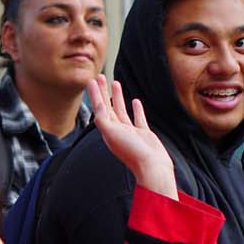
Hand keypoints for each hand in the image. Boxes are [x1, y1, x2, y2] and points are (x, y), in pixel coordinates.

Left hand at [89, 75, 177, 200]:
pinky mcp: (143, 134)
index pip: (99, 108)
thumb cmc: (132, 152)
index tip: (91, 80)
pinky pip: (138, 118)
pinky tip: (136, 101)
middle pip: (107, 107)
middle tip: (100, 76)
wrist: (152, 167)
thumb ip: (103, 120)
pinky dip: (136, 109)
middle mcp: (117, 131)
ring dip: (117, 97)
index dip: (94, 94)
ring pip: (121, 111)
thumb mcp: (112, 134)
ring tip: (115, 83)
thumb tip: (98, 106)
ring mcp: (130, 132)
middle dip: (103, 92)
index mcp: (107, 131)